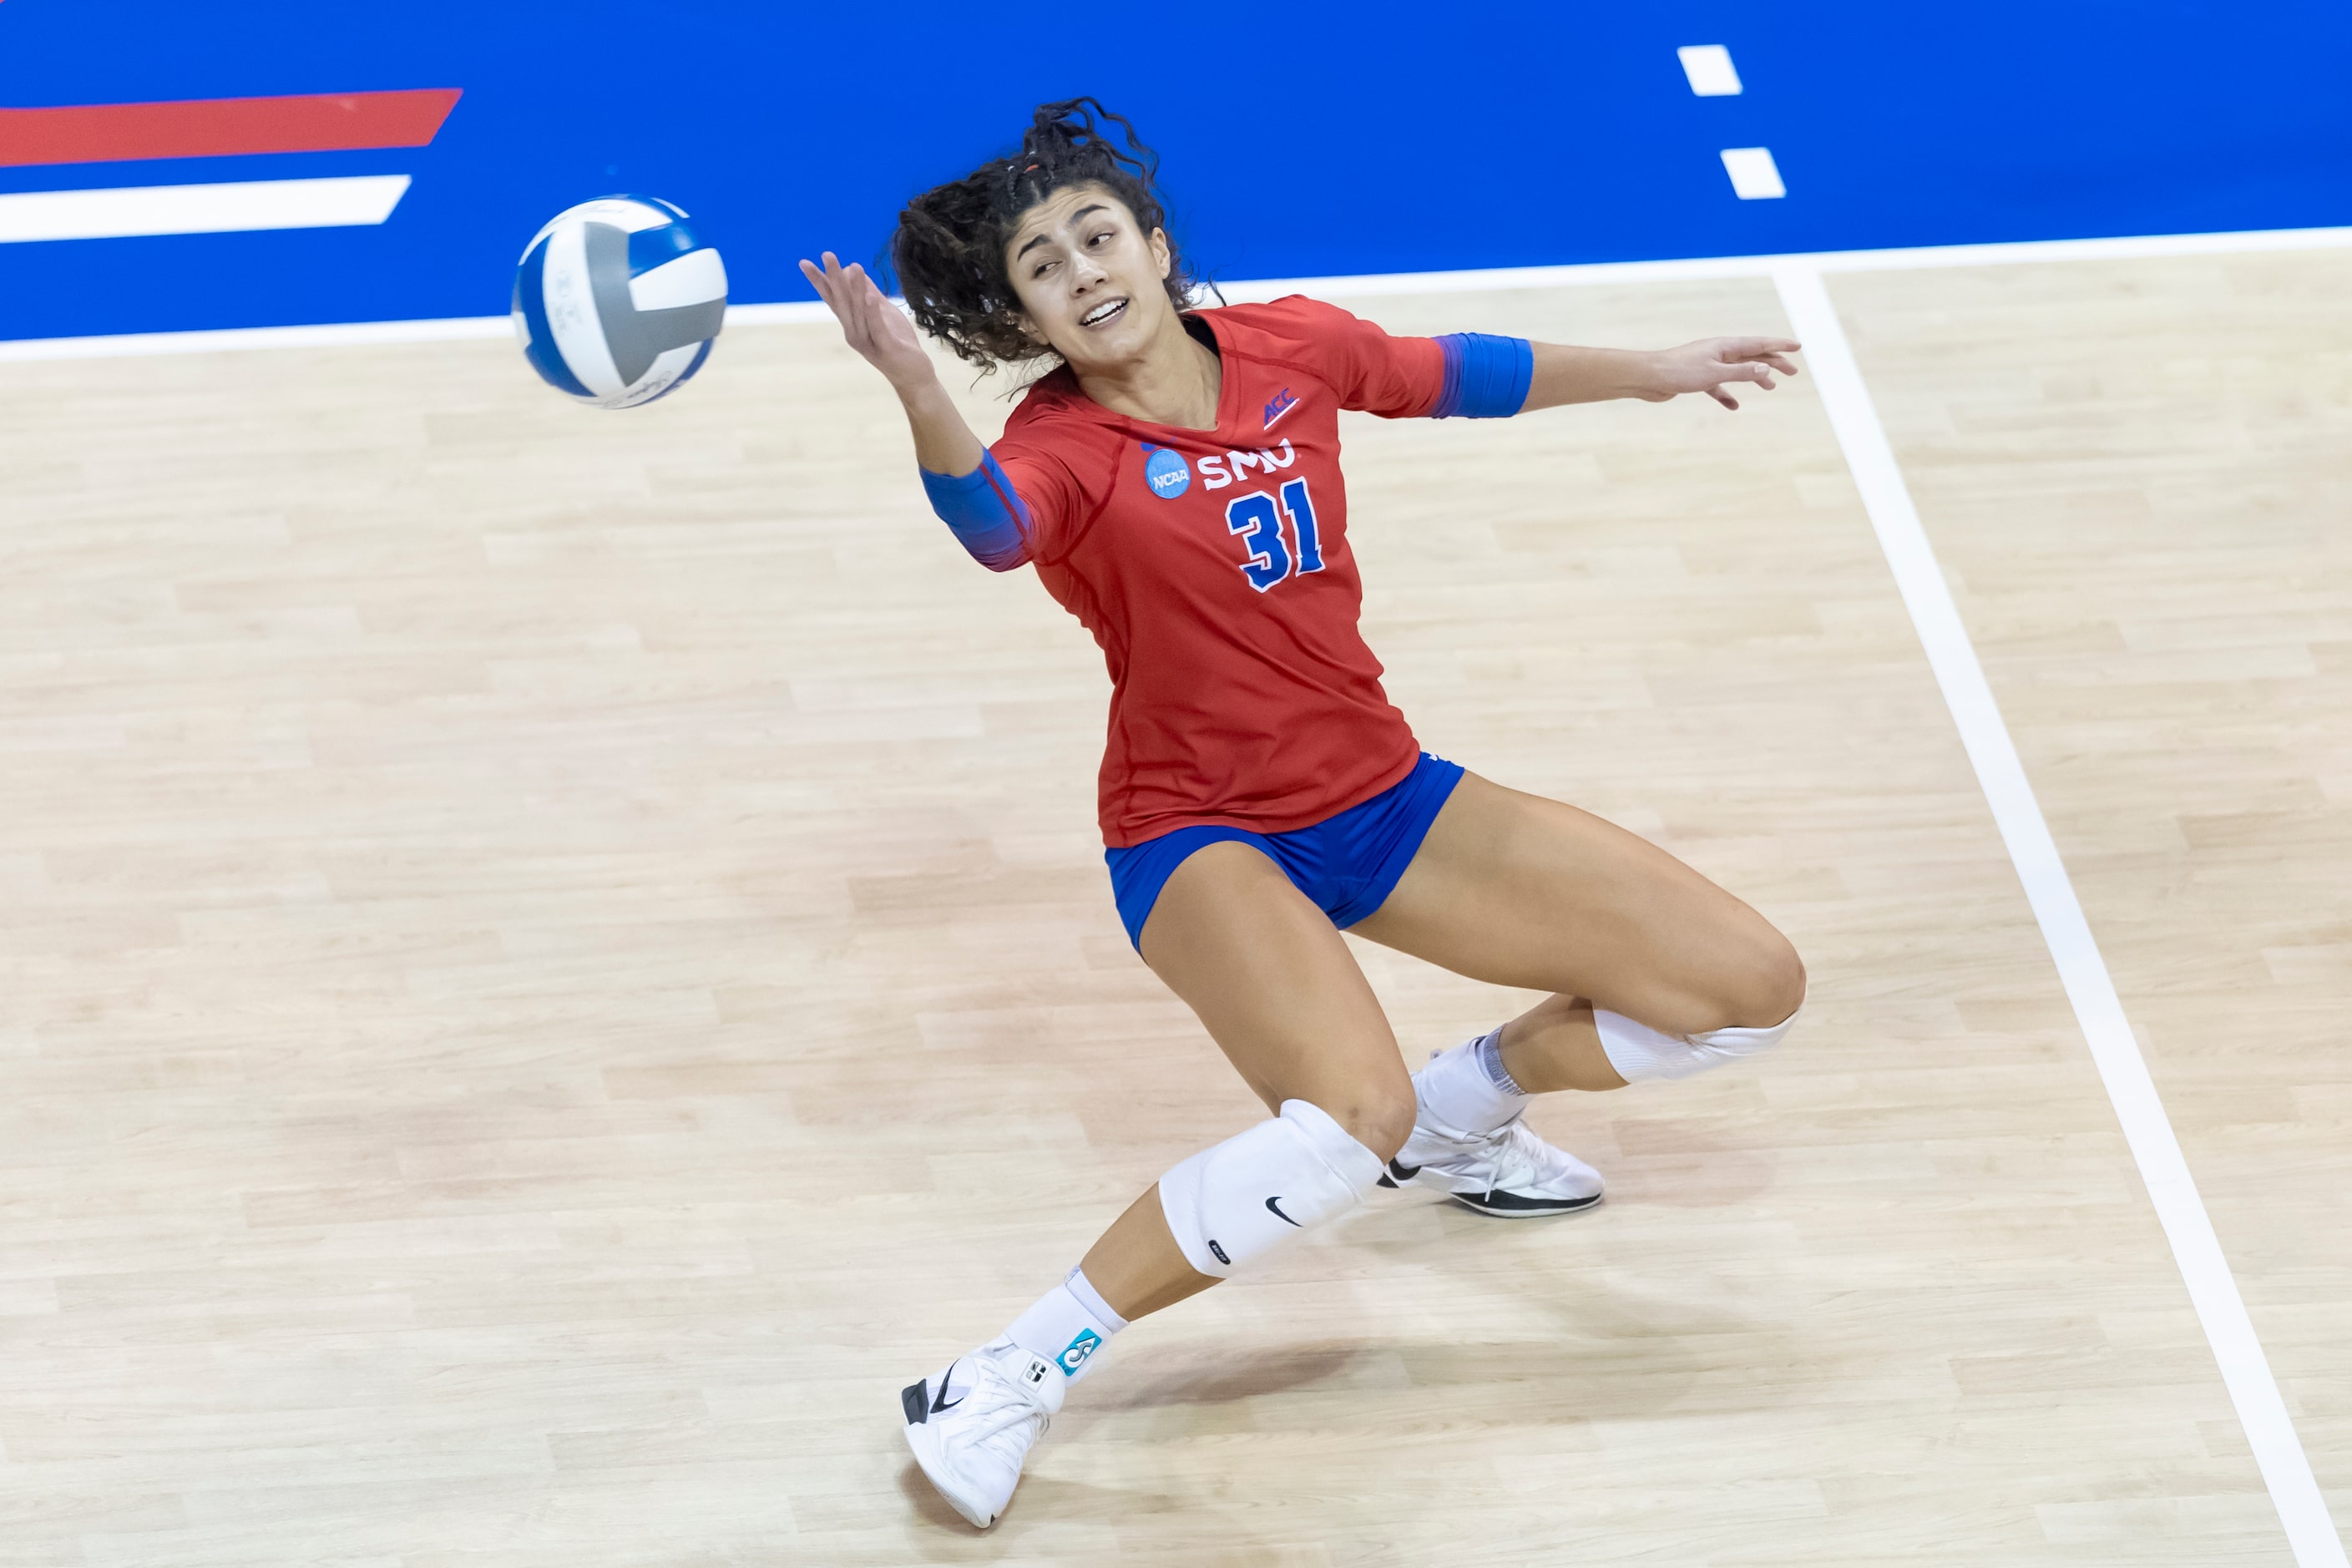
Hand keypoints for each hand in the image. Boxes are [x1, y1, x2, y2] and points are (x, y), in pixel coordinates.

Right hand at [798, 252, 936, 391]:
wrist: (913, 377)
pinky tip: (870, 297)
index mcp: (852, 324)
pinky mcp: (886, 348)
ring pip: (858, 312)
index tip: (805, 263)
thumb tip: (854, 269)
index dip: (820, 281)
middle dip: (834, 278)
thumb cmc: (898, 344)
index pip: (833, 299)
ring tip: (852, 266)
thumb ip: (870, 293)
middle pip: (842, 303)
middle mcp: (854, 333)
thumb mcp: (885, 313)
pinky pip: (877, 328)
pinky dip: (872, 312)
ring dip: (855, 289)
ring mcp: (869, 342)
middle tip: (827, 255)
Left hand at [1642, 337, 1800, 408]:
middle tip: (1792, 372)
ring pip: (1737, 370)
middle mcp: (1718, 352)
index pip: (1758, 343)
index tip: (1798, 347)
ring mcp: (1707, 364)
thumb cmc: (1679, 372)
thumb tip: (1766, 367)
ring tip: (1770, 387)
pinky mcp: (1696, 379)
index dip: (1780, 345)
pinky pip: (1718, 386)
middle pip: (1751, 355)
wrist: (1648, 378)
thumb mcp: (1714, 373)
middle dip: (1773, 362)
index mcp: (1725, 346)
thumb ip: (1741, 372)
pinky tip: (1733, 406)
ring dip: (1754, 377)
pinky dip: (1727, 395)